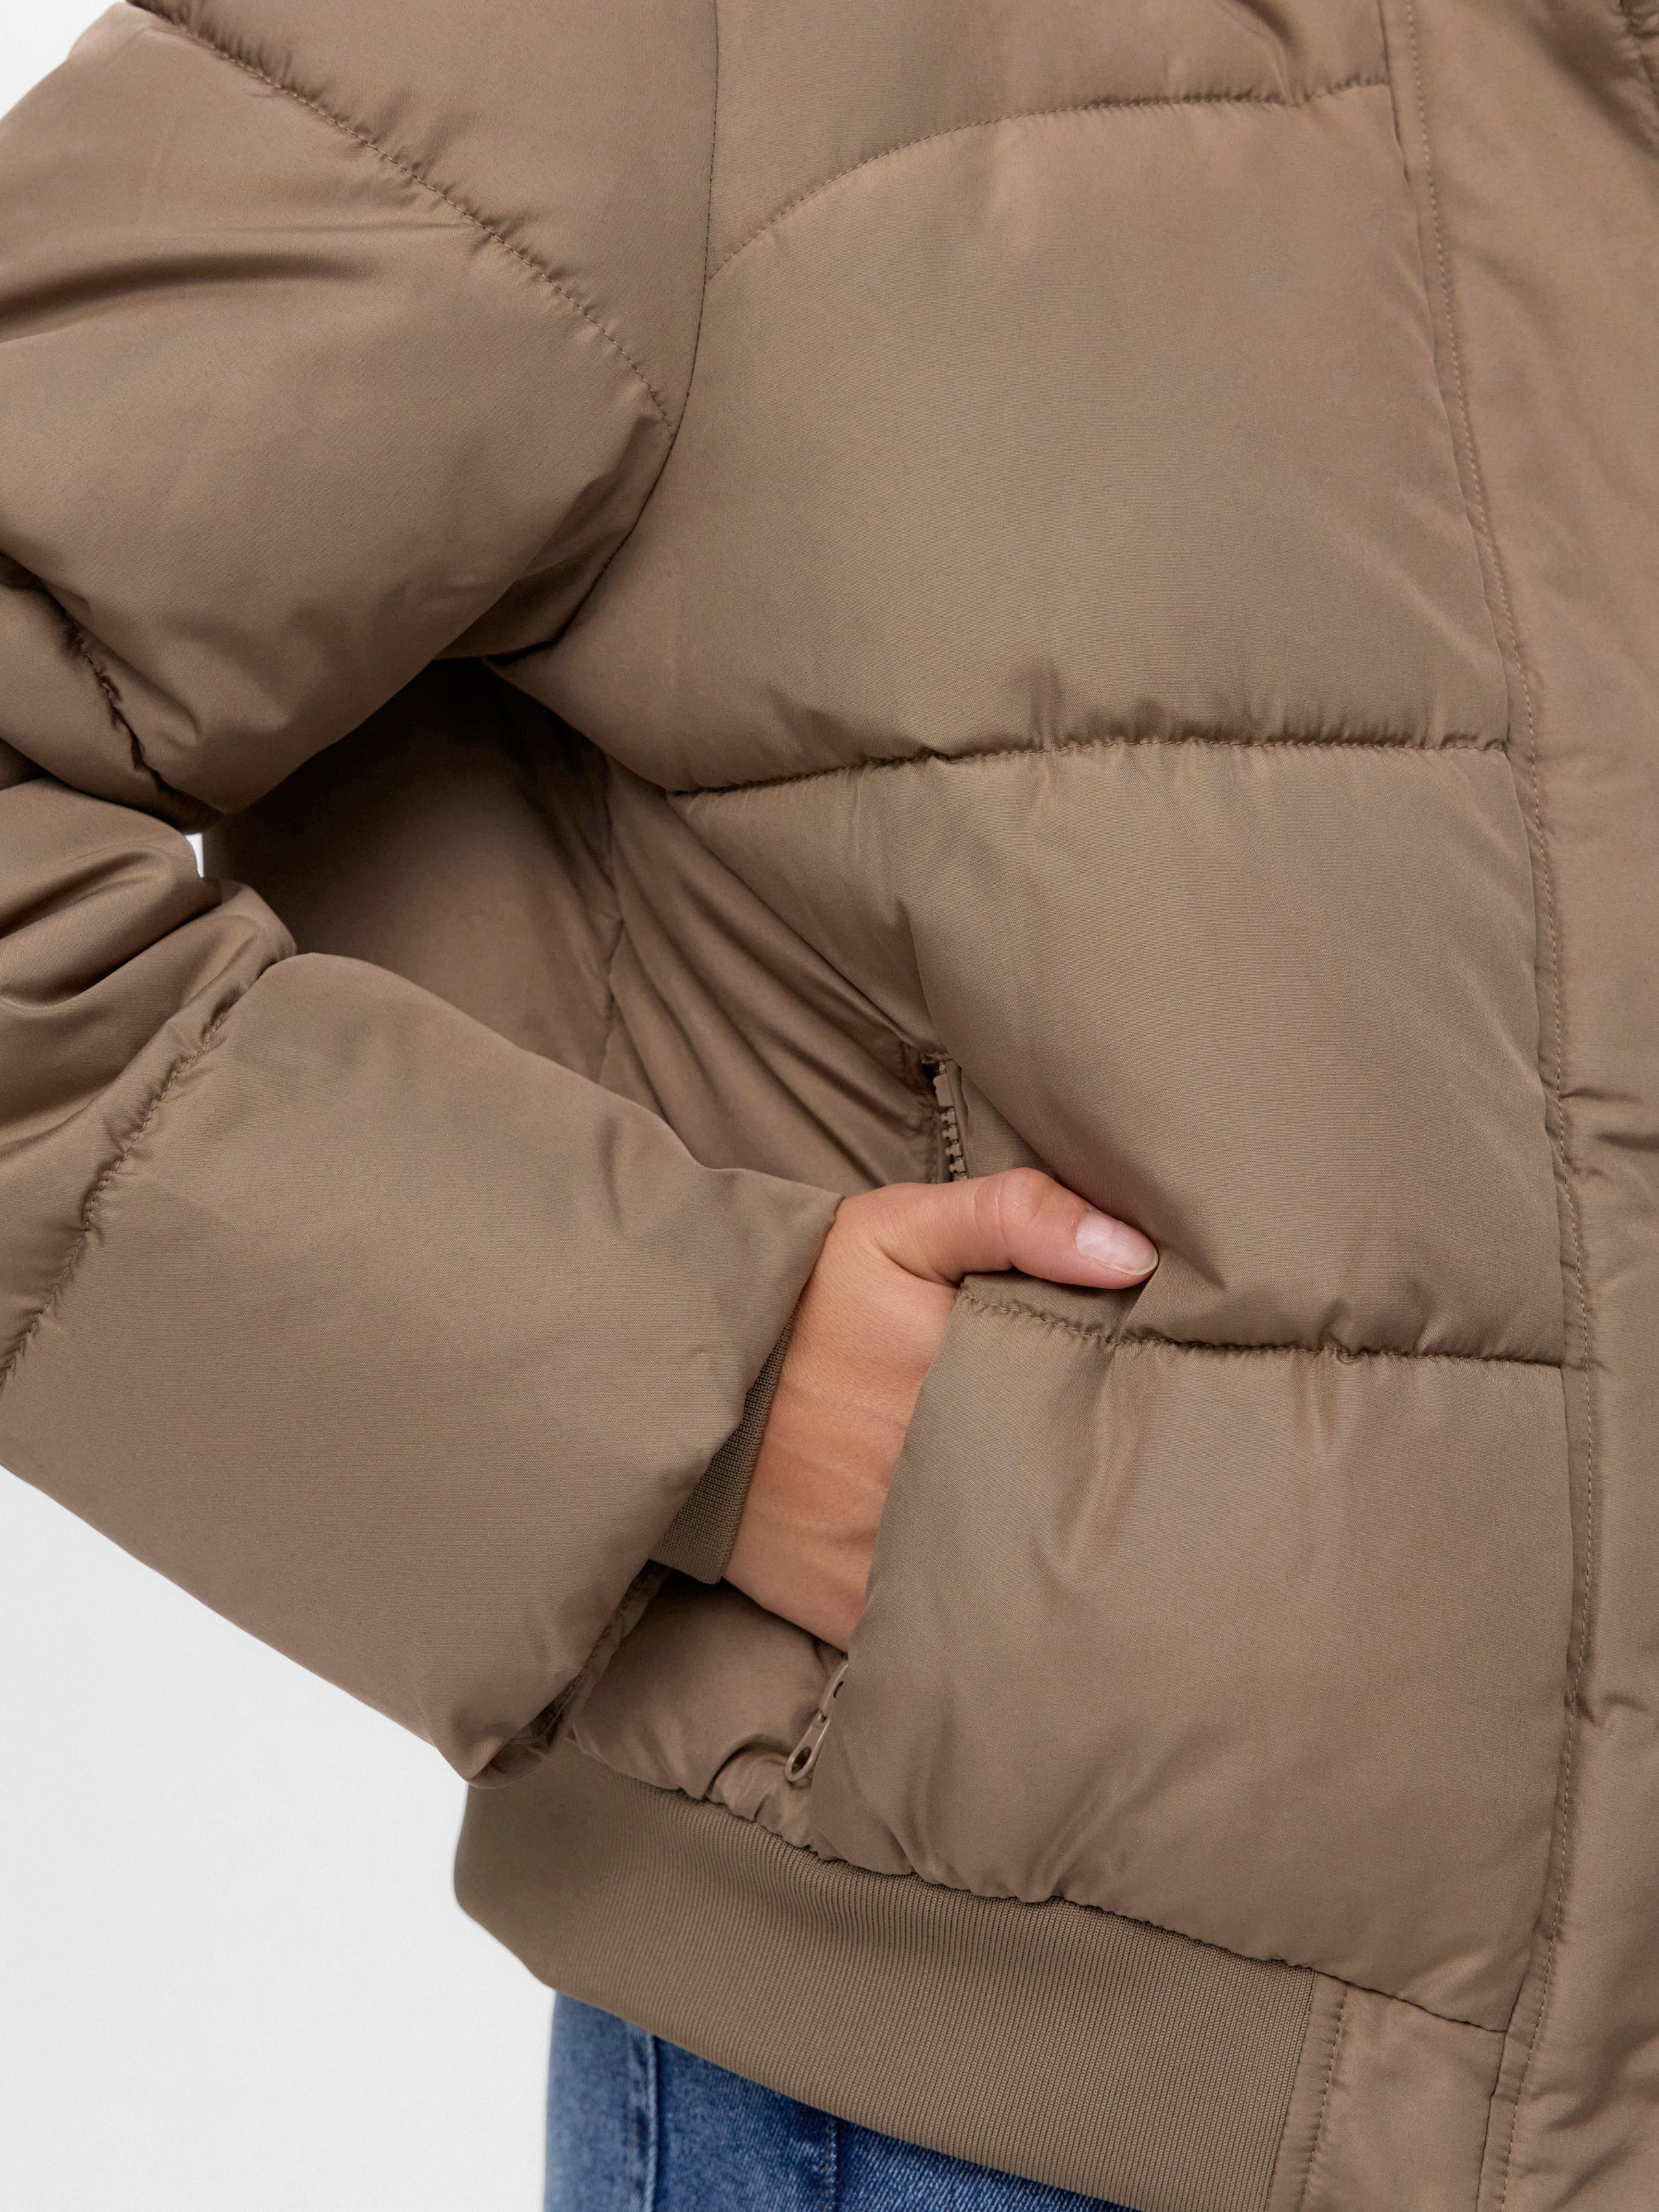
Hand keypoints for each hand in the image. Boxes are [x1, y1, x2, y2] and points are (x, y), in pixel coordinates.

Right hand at [725, 1170, 1157, 1647]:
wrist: (675, 1374)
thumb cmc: (803, 1294)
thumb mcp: (898, 1228)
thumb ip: (1017, 1217)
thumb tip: (1133, 1252)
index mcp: (961, 1380)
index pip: (1088, 1414)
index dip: (1134, 1415)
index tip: (1162, 1407)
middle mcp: (932, 1477)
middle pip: (1058, 1507)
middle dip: (1096, 1499)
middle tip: (1142, 1489)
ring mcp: (891, 1555)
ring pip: (1008, 1581)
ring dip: (1044, 1569)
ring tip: (1080, 1549)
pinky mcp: (852, 1610)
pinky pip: (943, 1636)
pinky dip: (978, 1626)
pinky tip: (1008, 1604)